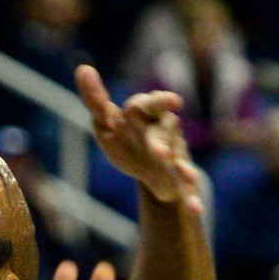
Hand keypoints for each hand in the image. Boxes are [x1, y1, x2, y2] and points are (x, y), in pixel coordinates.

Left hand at [75, 66, 202, 214]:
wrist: (149, 171)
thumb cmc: (126, 139)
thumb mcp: (106, 123)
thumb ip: (96, 100)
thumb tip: (83, 69)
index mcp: (145, 115)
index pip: (149, 105)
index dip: (160, 102)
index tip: (174, 102)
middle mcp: (164, 132)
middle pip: (165, 133)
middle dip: (162, 141)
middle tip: (159, 153)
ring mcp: (175, 156)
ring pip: (181, 160)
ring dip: (185, 169)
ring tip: (189, 178)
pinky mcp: (180, 180)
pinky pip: (188, 189)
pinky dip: (192, 200)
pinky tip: (195, 210)